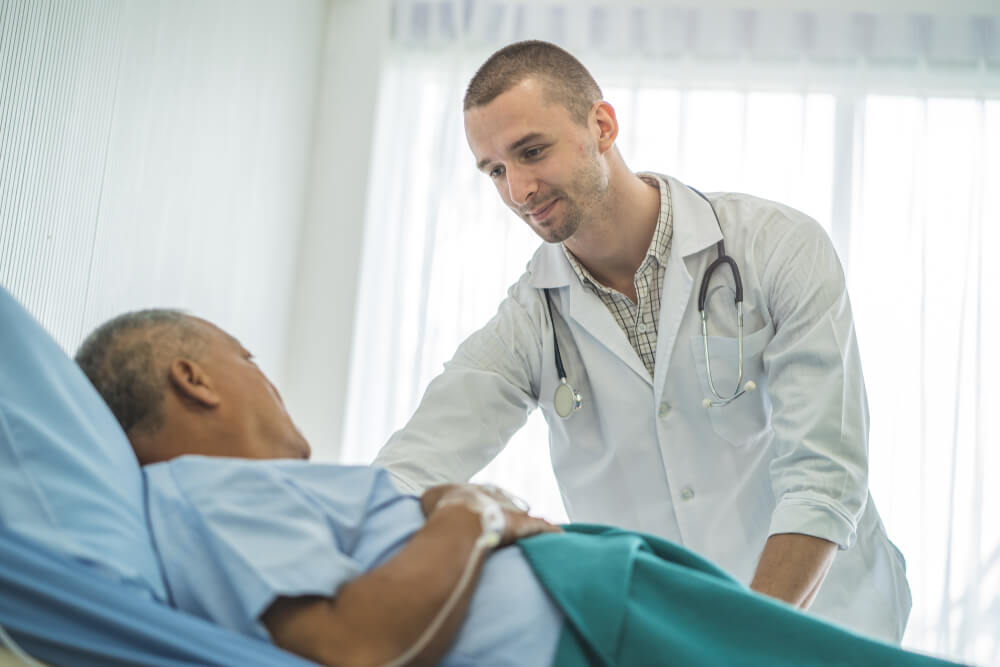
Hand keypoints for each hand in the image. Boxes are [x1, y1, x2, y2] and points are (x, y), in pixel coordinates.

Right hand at [420, 483, 561, 546]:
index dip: (484, 503)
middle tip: (506, 521)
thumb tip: (432, 503)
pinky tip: (559, 535)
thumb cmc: (443, 509)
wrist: (459, 520)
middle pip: (506, 502)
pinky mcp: (525, 525)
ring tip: (532, 529)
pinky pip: (542, 527)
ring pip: (524, 514)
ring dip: (528, 521)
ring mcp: (512, 509)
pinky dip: (550, 531)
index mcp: (475, 489)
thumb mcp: (433, 497)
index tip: (484, 511)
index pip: (484, 494)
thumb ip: (437, 498)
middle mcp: (496, 496)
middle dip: (507, 511)